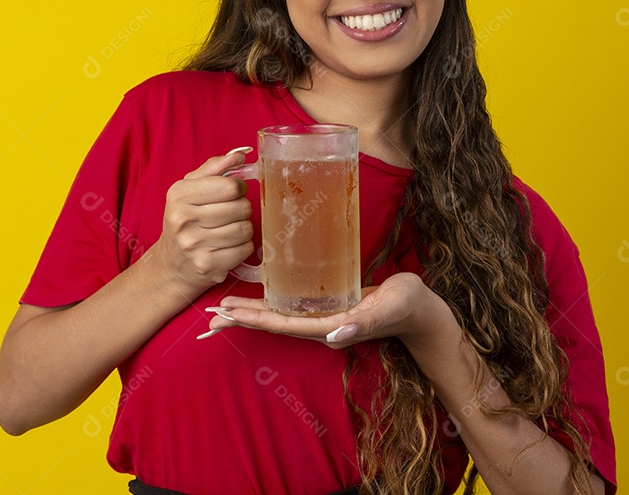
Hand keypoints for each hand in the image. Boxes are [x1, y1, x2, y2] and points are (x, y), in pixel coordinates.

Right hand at [151, 148, 255, 294]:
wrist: (171, 265)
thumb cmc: (185, 221)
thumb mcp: (189, 190)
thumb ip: (214, 168)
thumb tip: (241, 154)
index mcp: (179, 195)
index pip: (231, 185)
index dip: (239, 188)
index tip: (233, 192)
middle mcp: (183, 220)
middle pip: (242, 207)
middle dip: (241, 209)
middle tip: (229, 214)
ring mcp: (195, 245)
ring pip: (246, 229)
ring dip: (243, 229)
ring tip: (227, 230)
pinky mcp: (208, 265)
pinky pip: (245, 249)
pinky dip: (242, 247)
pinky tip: (227, 246)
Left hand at [199, 272, 451, 347]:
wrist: (420, 311)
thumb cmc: (407, 305)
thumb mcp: (389, 307)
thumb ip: (366, 320)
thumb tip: (336, 334)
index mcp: (329, 327)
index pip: (282, 324)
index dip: (252, 318)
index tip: (225, 312)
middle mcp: (320, 326)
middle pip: (272, 323)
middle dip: (241, 317)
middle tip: (208, 313)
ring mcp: (323, 318)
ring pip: (278, 316)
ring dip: (250, 311)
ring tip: (222, 306)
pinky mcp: (327, 308)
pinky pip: (291, 307)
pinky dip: (269, 302)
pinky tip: (257, 293)